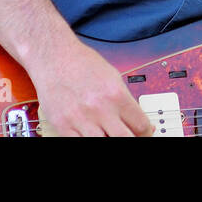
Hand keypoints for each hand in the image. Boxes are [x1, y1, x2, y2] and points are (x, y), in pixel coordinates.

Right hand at [32, 40, 154, 136]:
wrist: (55, 58)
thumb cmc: (83, 64)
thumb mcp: (113, 77)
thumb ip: (125, 99)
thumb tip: (135, 118)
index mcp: (116, 94)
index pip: (141, 124)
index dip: (146, 132)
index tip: (145, 132)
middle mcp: (100, 108)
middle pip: (125, 138)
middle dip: (131, 139)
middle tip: (131, 136)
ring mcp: (80, 119)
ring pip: (102, 143)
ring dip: (109, 140)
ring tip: (109, 133)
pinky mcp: (63, 126)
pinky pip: (79, 143)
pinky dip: (89, 141)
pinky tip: (92, 135)